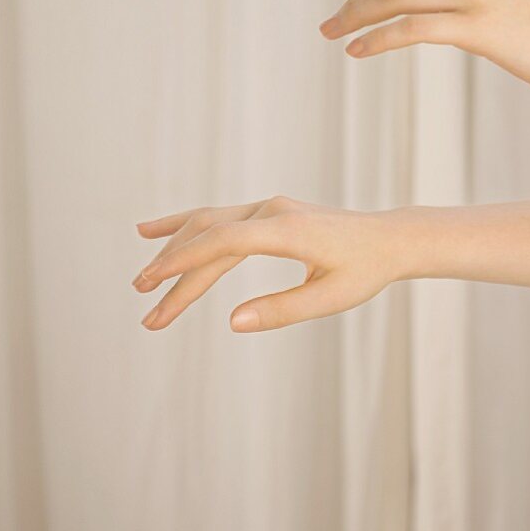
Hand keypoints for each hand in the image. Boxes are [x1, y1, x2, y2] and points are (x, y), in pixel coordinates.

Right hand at [132, 195, 404, 331]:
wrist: (388, 238)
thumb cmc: (364, 271)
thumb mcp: (330, 299)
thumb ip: (282, 310)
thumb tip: (232, 322)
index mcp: (288, 230)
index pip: (224, 241)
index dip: (185, 261)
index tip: (152, 283)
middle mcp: (272, 211)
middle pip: (209, 238)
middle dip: (174, 275)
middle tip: (148, 315)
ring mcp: (267, 208)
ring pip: (207, 225)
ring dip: (173, 253)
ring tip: (141, 283)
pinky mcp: (266, 213)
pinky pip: (218, 218)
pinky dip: (184, 225)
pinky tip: (150, 231)